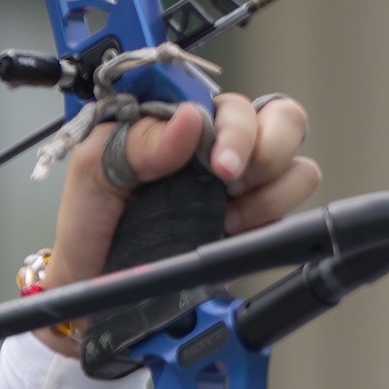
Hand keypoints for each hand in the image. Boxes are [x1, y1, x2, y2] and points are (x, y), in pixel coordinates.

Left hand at [38, 91, 320, 317]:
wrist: (94, 286)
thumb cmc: (90, 224)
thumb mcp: (94, 170)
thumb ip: (139, 140)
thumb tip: (189, 119)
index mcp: (183, 123)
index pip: (235, 102)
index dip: (237, 128)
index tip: (219, 165)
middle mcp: (219, 147)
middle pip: (284, 120)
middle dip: (267, 151)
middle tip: (229, 184)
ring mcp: (242, 185)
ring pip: (298, 166)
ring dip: (268, 193)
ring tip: (224, 216)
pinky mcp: (255, 222)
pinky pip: (292, 208)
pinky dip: (270, 218)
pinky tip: (231, 231)